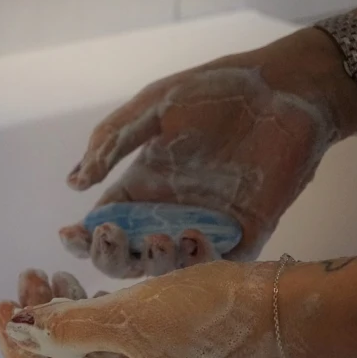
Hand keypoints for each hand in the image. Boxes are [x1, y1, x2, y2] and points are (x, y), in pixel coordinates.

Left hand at [0, 263, 287, 357]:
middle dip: (39, 324)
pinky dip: (98, 317)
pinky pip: (119, 345)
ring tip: (55, 277)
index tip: (4, 305)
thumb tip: (21, 334)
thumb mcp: (131, 319)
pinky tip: (93, 287)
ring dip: (66, 316)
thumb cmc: (210, 316)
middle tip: (32, 279)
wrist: (284, 312)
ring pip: (91, 354)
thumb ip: (69, 330)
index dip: (15, 349)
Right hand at [60, 29, 354, 277]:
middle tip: (111, 238)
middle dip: (111, 257)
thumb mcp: (153, 106)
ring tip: (158, 239)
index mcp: (141, 187)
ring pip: (168, 269)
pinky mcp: (245, 234)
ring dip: (154, 262)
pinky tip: (192, 238)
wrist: (284, 88)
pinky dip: (201, 261)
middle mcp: (168, 214)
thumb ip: (112, 142)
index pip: (103, 225)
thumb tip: (74, 183)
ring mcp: (205, 227)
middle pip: (128, 256)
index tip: (72, 233)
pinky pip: (218, 265)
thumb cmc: (216, 91)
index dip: (82, 238)